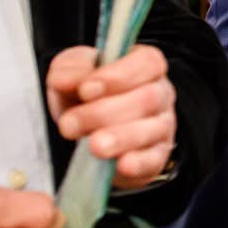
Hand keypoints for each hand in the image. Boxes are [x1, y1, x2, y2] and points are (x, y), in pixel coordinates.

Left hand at [46, 44, 175, 189]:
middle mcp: (160, 93)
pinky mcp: (156, 156)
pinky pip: (154, 159)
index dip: (119, 75)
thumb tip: (64, 80)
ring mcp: (162, 126)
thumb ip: (70, 70)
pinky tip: (121, 164)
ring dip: (121, 138)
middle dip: (105, 112)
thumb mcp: (73, 72)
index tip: (85, 90)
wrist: (87, 129)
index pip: (147, 63)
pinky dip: (139, 162)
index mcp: (145, 65)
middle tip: (70, 124)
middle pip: (147, 98)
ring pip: (153, 129)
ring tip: (94, 145)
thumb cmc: (85, 94)